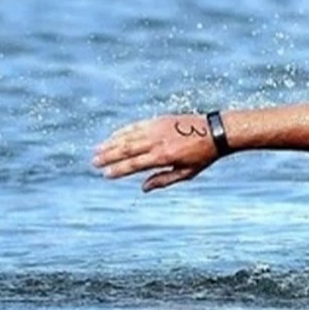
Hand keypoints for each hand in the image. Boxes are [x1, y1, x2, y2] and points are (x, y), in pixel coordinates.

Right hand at [92, 114, 218, 192]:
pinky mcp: (159, 120)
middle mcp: (158, 141)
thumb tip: (143, 189)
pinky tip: (113, 136)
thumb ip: (163, 180)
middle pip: (127, 149)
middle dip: (109, 156)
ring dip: (111, 143)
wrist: (214, 131)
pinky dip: (123, 131)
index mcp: (164, 156)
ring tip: (97, 150)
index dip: (119, 170)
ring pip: (129, 136)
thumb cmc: (202, 156)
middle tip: (94, 162)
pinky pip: (136, 126)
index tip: (106, 174)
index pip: (136, 164)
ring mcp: (157, 128)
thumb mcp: (186, 173)